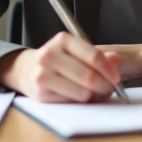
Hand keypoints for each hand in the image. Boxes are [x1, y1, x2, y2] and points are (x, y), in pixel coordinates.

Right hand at [0, 32, 121, 102]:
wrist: (25, 69)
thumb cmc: (57, 59)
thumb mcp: (75, 50)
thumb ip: (97, 55)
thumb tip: (116, 60)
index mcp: (63, 40)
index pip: (93, 56)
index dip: (109, 69)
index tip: (116, 78)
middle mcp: (50, 54)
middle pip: (89, 77)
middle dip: (104, 86)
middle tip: (109, 89)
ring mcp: (43, 74)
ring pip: (82, 93)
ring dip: (93, 96)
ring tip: (93, 92)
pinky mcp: (40, 93)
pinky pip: (70, 102)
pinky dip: (79, 102)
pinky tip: (78, 95)